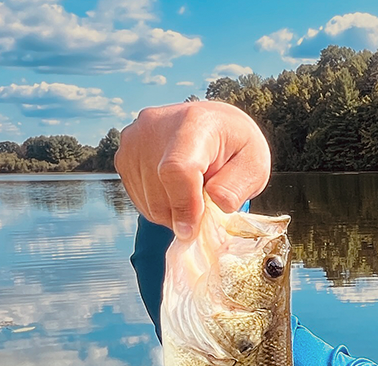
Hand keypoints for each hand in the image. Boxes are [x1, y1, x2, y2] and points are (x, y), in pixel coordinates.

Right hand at [115, 100, 270, 239]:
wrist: (211, 125)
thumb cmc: (235, 147)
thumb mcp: (253, 165)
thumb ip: (237, 186)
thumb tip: (217, 203)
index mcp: (194, 123)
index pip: (177, 169)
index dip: (185, 206)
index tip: (193, 229)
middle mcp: (155, 125)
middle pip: (160, 192)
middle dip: (184, 216)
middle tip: (206, 209)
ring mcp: (134, 140)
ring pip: (148, 201)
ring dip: (173, 214)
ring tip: (193, 196)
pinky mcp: (123, 155)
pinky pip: (139, 199)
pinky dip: (160, 208)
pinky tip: (176, 193)